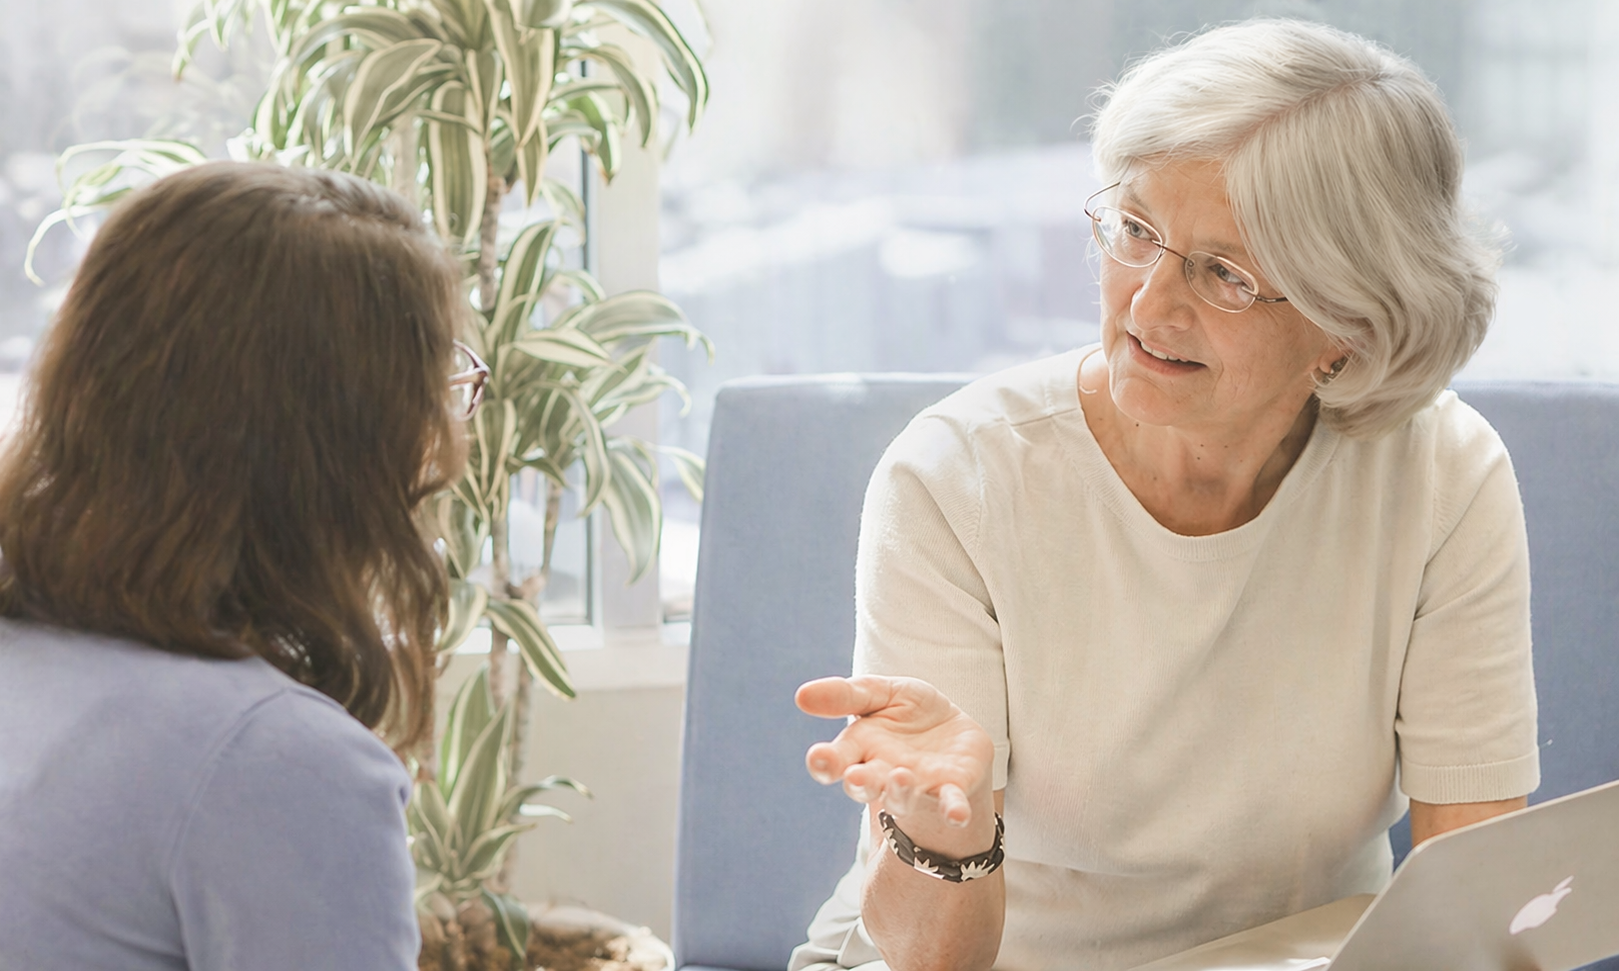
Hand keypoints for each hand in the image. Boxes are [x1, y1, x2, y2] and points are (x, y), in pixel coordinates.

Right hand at [796, 675, 994, 836]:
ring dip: (899, 792)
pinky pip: (950, 804)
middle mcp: (883, 774)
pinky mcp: (950, 790)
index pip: (836, 760)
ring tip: (901, 776)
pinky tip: (957, 815)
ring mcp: (917, 786)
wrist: (952, 728)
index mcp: (860, 748)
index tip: (819, 758)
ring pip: (902, 798)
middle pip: (865, 785)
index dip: (825, 762)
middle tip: (855, 777)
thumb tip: (801, 695)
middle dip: (860, 783)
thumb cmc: (906, 712)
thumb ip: (846, 695)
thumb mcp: (880, 692)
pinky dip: (952, 810)